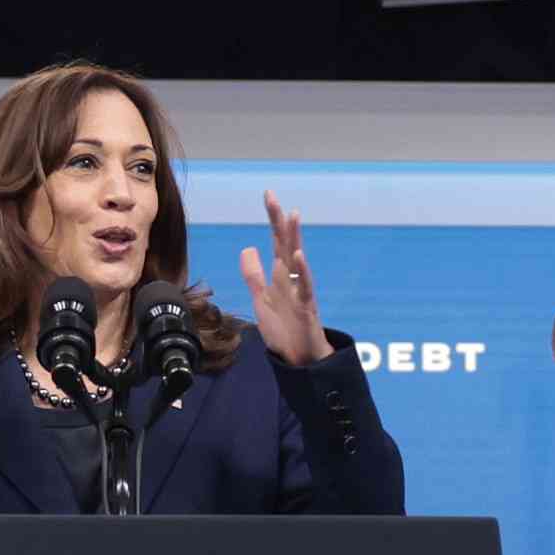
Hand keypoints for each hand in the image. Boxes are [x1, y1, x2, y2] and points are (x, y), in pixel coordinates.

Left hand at [239, 198, 332, 366]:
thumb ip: (254, 275)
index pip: (276, 241)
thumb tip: (248, 247)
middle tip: (272, 197)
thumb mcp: (261, 300)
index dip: (273, 219)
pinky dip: (303, 271)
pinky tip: (298, 256)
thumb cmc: (283, 329)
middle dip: (279, 220)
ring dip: (295, 238)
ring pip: (298, 259)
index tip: (269, 195)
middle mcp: (292, 277)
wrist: (298, 359)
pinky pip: (305, 286)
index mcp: (281, 274)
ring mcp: (301, 290)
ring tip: (292, 215)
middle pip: (286, 244)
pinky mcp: (306, 307)